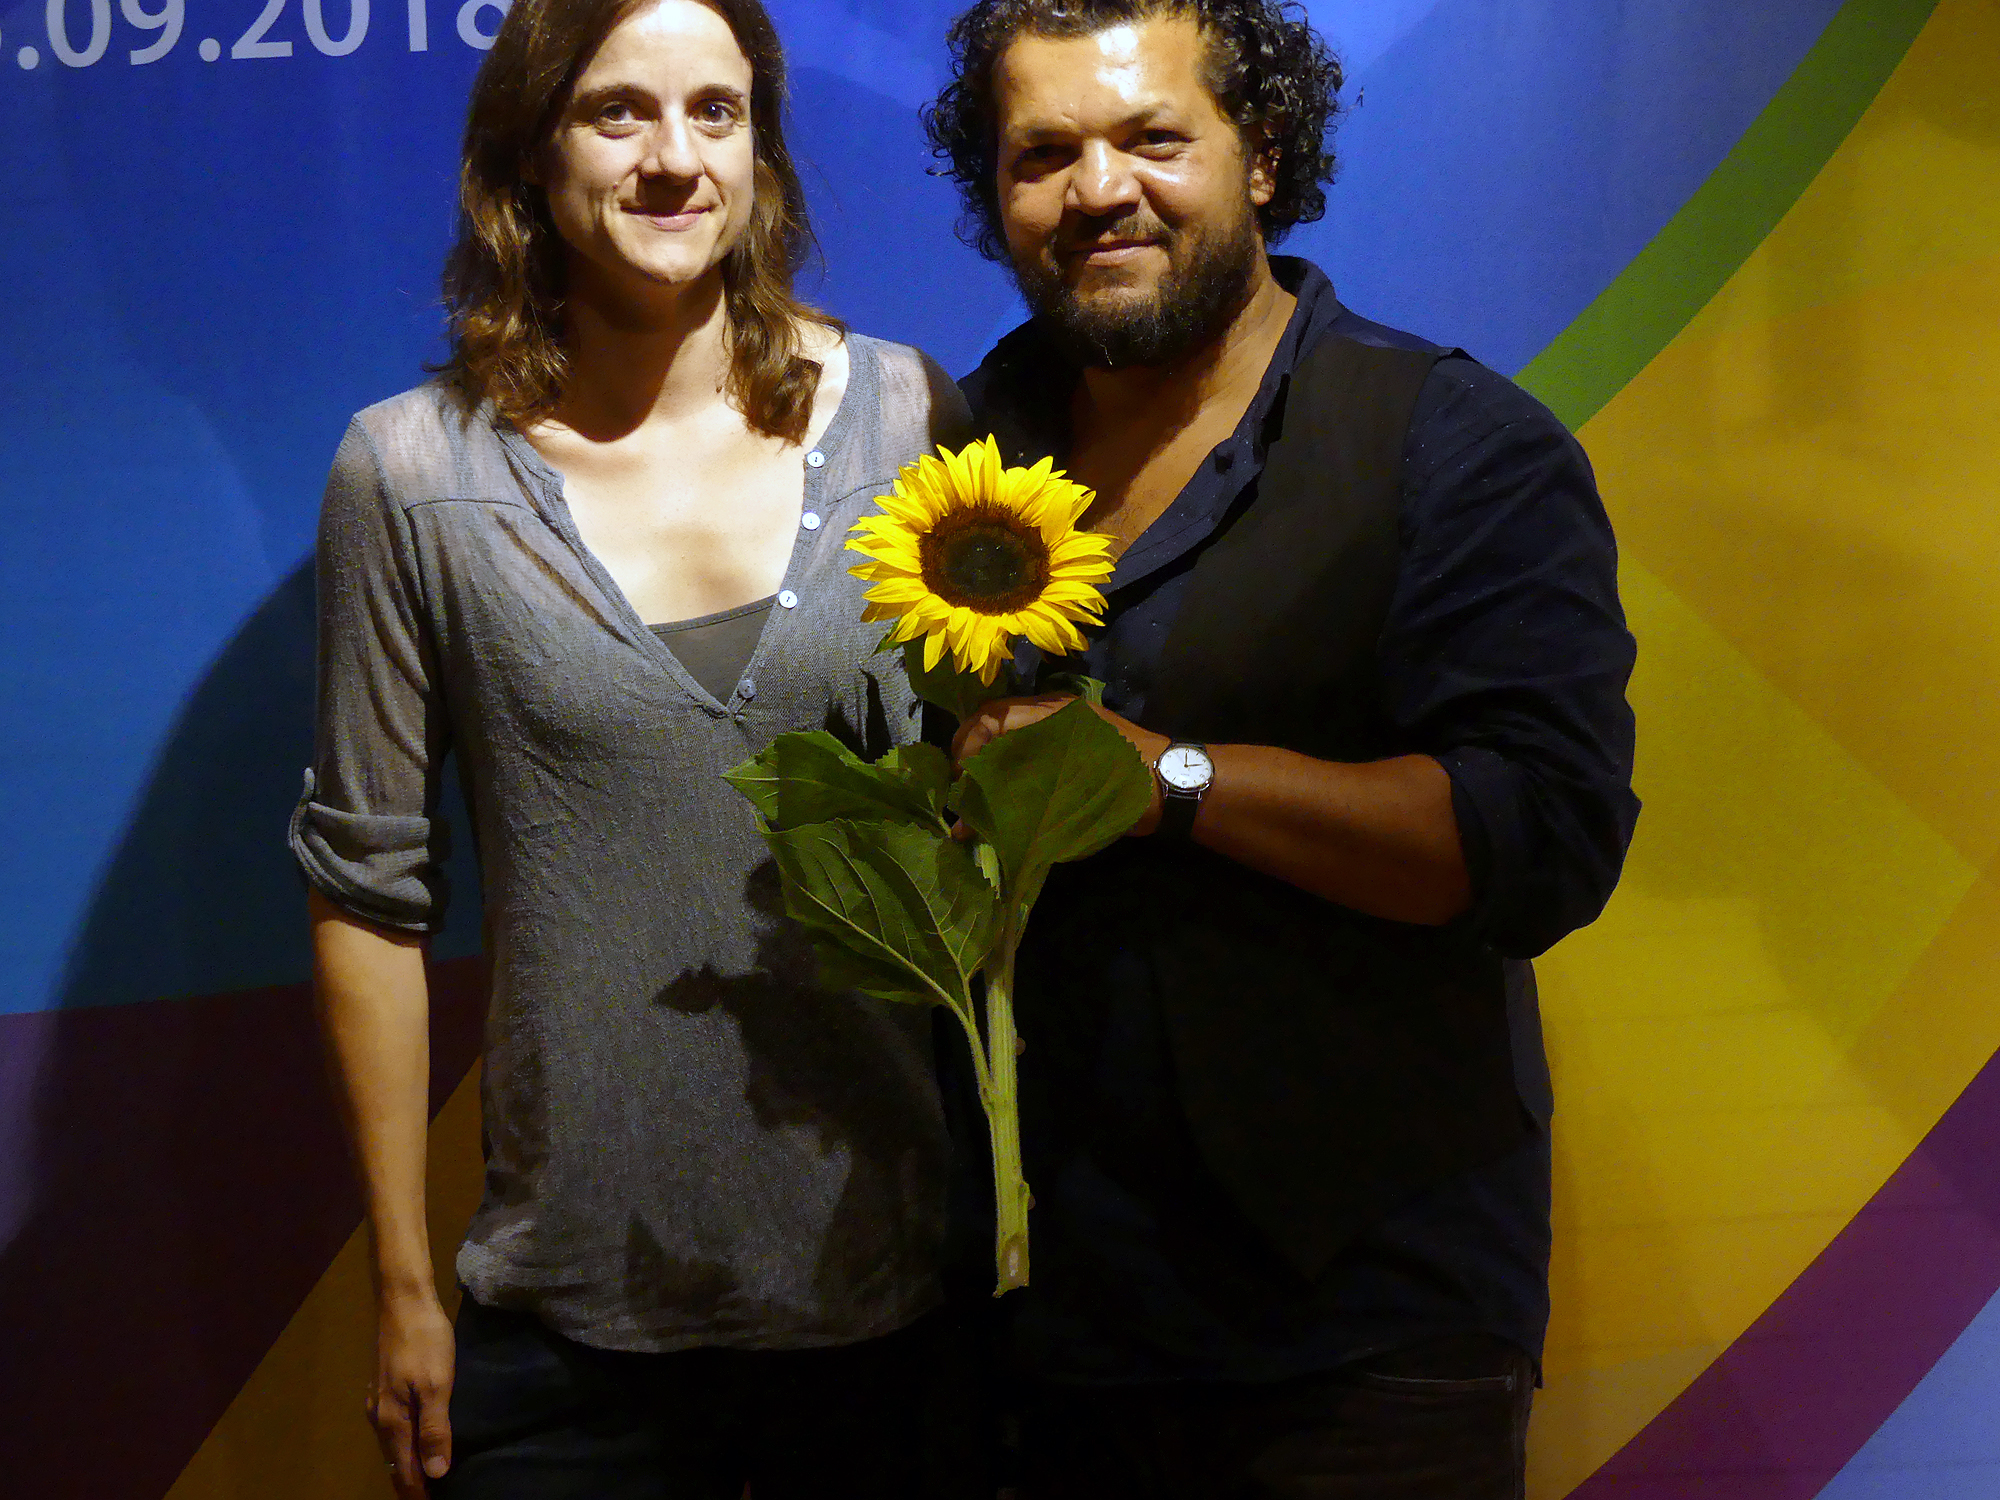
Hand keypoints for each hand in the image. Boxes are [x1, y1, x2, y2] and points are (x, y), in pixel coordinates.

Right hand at [370, 1287, 455, 1495]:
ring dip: (407, 1465)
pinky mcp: (385, 1388)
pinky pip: (394, 1429)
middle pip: (395, 1462)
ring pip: (392, 1446)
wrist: (404, 1301)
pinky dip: (404, 1444)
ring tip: (427, 1479)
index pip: (405, 1470)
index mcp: (392, 1422)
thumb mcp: (438, 1385)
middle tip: (431, 1497)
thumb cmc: (425, 1342)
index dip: (418, 1492)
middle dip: (411, 1483)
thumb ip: (435, 1430)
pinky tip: (416, 1442)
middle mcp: (379, 1417)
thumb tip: (435, 1474)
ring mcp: (379, 1402)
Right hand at [951, 693, 1170, 836]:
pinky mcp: (1068, 749)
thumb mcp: (1073, 789)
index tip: (960, 780)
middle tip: (958, 792)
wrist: (1172, 784)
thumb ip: (1026, 796)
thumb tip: (979, 821)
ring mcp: (1060, 730)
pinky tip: (999, 799)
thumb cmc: (1125, 783)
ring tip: (973, 801)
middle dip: (969, 755)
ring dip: (986, 765)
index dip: (967, 746)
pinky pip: (1028, 751)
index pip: (992, 718)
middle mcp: (1051, 716)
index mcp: (1051, 713)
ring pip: (1007, 738)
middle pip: (994, 724)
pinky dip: (1008, 771)